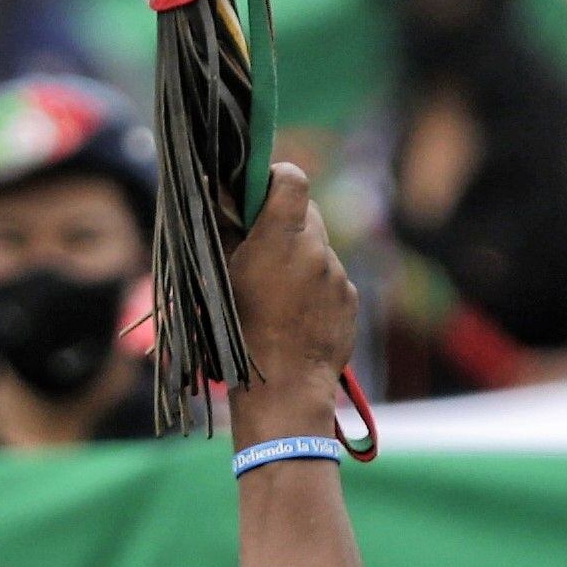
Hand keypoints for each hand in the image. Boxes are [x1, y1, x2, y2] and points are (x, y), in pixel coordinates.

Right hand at [229, 163, 359, 410]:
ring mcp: (337, 275)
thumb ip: (223, 237)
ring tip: (273, 294)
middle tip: (258, 246)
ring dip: (297, 259)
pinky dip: (312, 287)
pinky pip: (330, 279)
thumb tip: (217, 201)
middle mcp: (316, 250)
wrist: (284, 389)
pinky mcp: (349, 298)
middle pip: (306, 212)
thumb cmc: (240, 338)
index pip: (290, 178)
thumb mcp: (219, 283)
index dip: (273, 177)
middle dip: (283, 222)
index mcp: (280, 239)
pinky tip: (293, 316)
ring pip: (317, 249)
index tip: (257, 191)